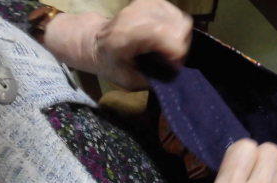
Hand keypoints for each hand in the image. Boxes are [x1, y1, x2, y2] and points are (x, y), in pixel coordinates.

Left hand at [44, 0, 191, 89]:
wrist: (95, 40)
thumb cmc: (110, 63)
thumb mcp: (128, 81)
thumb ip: (151, 80)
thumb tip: (173, 76)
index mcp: (130, 34)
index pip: (171, 38)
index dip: (176, 55)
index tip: (169, 66)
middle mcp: (139, 13)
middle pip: (180, 26)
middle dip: (180, 46)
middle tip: (169, 58)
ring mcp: (147, 3)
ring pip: (181, 19)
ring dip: (179, 36)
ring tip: (166, 48)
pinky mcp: (151, 0)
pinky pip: (176, 13)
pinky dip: (175, 27)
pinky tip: (164, 36)